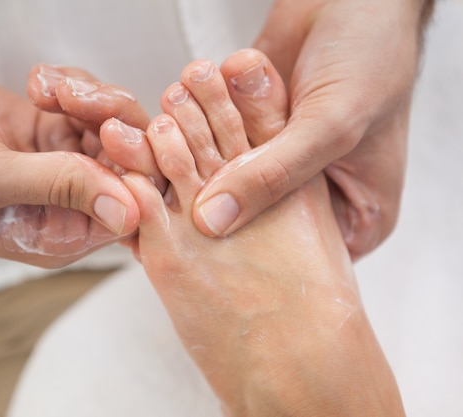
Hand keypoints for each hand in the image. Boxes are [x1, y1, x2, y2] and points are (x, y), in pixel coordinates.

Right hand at [0, 39, 148, 267]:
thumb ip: (58, 189)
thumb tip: (130, 212)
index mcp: (57, 236)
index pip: (127, 214)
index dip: (135, 173)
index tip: (110, 135)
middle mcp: (70, 205)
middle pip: (133, 167)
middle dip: (115, 124)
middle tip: (77, 100)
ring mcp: (67, 163)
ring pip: (119, 128)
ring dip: (92, 99)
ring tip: (48, 88)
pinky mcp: (57, 127)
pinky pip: (94, 104)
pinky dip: (74, 86)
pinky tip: (36, 84)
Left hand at [192, 0, 434, 258]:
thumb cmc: (372, 56)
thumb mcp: (330, 125)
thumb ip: (274, 175)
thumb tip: (215, 221)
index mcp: (352, 214)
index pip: (290, 254)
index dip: (241, 248)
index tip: (192, 234)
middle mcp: (312, 191)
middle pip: (252, 217)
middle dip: (207, 192)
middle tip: (166, 178)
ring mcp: (279, 159)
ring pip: (226, 175)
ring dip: (194, 146)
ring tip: (171, 121)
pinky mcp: (253, 127)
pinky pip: (215, 138)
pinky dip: (197, 118)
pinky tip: (183, 100)